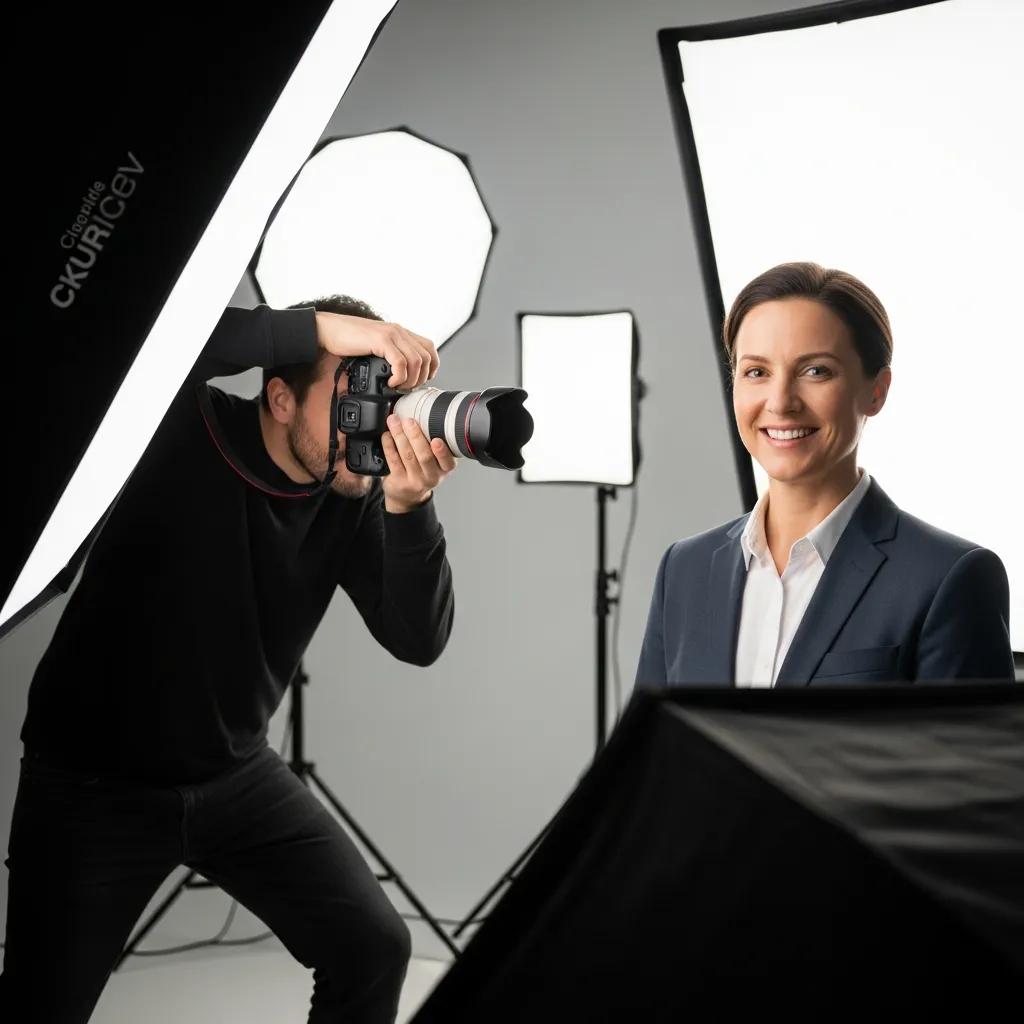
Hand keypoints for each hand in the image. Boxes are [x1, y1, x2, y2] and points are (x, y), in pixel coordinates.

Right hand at [314, 312, 438, 389]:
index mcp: (400, 332)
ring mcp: (392, 334)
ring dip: (410, 380)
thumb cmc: (348, 339)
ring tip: (398, 386)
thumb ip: (390, 354)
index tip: (421, 380)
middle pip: (426, 357)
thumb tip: (401, 375)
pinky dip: (399, 377)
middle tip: (406, 388)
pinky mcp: (381, 340)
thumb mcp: (376, 346)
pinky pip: (401, 362)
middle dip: (420, 378)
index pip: (429, 348)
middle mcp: (399, 331)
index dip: (431, 367)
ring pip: (417, 361)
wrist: (328, 330)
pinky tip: (390, 382)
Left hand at [381, 415, 456, 512]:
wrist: (407, 496)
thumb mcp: (436, 463)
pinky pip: (393, 460)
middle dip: (415, 436)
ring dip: (399, 436)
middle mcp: (431, 476)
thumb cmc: (423, 473)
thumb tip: (425, 415)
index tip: (437, 440)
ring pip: (407, 455)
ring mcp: (414, 480)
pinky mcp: (399, 481)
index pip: (447, 462)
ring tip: (394, 421)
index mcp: (444, 469)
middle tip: (408, 420)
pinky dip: (389, 445)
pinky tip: (387, 435)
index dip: (442, 451)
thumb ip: (435, 447)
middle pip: (424, 456)